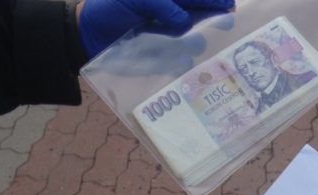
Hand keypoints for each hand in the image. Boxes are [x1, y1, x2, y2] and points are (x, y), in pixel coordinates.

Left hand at [76, 0, 234, 57]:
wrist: (87, 36)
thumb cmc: (109, 9)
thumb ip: (161, 4)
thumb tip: (184, 21)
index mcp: (169, 2)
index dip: (214, 0)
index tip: (229, 4)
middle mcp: (173, 18)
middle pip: (202, 17)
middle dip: (217, 20)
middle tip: (230, 24)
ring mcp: (170, 39)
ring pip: (195, 40)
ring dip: (205, 42)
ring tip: (218, 45)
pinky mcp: (163, 59)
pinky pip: (181, 62)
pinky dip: (189, 63)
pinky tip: (197, 64)